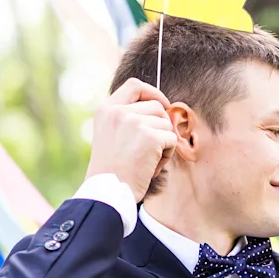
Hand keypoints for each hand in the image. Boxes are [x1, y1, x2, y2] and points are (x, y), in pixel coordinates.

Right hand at [87, 78, 177, 202]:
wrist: (107, 192)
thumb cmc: (112, 170)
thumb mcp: (110, 135)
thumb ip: (128, 118)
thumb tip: (162, 108)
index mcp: (106, 109)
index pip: (134, 85)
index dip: (153, 92)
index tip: (162, 105)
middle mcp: (119, 111)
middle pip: (156, 106)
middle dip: (160, 126)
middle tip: (150, 149)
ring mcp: (134, 122)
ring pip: (166, 124)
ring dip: (163, 143)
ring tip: (146, 160)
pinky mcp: (150, 137)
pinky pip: (172, 139)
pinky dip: (167, 155)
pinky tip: (151, 167)